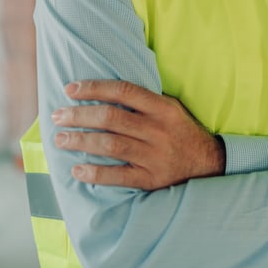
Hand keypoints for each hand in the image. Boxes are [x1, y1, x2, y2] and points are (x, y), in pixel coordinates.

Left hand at [52, 79, 224, 188]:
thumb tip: (103, 92)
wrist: (210, 164)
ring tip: (60, 139)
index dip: (94, 88)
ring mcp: (154, 156)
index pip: (123, 91)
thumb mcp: (171, 108)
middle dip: (79, 115)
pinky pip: (119, 176)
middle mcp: (158, 130)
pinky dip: (96, 173)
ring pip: (110, 145)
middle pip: (111, 118)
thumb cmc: (182, 132)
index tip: (70, 89)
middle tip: (57, 116)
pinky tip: (78, 170)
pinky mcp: (151, 179)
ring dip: (81, 141)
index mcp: (162, 108)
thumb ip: (144, 101)